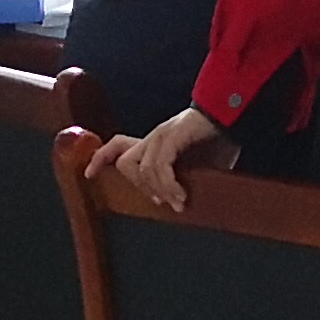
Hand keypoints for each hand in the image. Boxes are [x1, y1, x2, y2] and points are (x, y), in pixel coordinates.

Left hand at [99, 107, 235, 212]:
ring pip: (142, 168)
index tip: (88, 175)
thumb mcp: (198, 164)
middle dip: (139, 185)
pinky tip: (181, 195)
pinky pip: (160, 166)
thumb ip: (185, 178)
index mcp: (155, 142)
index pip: (117, 145)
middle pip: (126, 161)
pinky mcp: (172, 136)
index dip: (100, 158)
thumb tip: (183, 203)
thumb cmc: (216, 141)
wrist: (231, 116)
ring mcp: (161, 135)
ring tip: (177, 202)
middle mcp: (153, 137)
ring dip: (159, 190)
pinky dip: (168, 184)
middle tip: (158, 201)